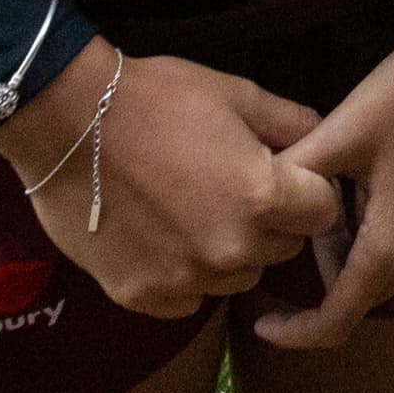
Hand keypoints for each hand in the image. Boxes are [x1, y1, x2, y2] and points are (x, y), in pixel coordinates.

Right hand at [0, 44, 342, 318]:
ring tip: (191, 210)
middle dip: (269, 222)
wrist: (67, 121)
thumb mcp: (236, 94)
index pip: (323, 214)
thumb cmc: (157, 98)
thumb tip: (326, 141)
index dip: (309, 192)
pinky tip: (160, 236)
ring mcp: (184, 279)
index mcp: (262, 198)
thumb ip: (292, 123)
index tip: (284, 177)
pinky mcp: (142, 297)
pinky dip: (183, 275)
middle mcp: (230, 250)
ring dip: (228, 252)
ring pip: (237, 277)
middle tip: (230, 188)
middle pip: (281, 248)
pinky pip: (188, 298)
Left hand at [251, 21, 393, 349]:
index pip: (337, 319)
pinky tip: (385, 176)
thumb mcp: (344, 129)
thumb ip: (294, 173)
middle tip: (310, 204)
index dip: (296, 332)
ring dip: (360, 240)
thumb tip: (256, 200)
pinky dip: (390, 229)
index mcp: (393, 247)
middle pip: (363, 288)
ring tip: (350, 179)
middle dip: (327, 259)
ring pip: (390, 265)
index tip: (263, 321)